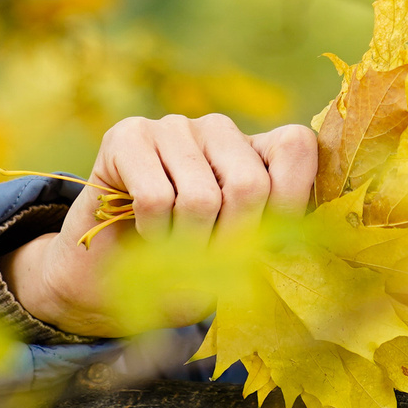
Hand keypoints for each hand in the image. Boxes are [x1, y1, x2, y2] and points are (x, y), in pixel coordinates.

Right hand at [5, 114, 318, 336]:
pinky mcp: (127, 136)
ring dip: (187, 246)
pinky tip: (148, 233)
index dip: (289, 205)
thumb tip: (294, 244)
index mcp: (259, 150)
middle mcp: (220, 129)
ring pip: (201, 198)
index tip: (266, 249)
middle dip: (232, 243)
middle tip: (210, 265)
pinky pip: (155, 198)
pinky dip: (154, 234)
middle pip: (249, 185)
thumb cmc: (187, 272)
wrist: (109, 280)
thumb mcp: (243, 263)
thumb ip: (274, 243)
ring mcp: (173, 127)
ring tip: (176, 251)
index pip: (297, 148)